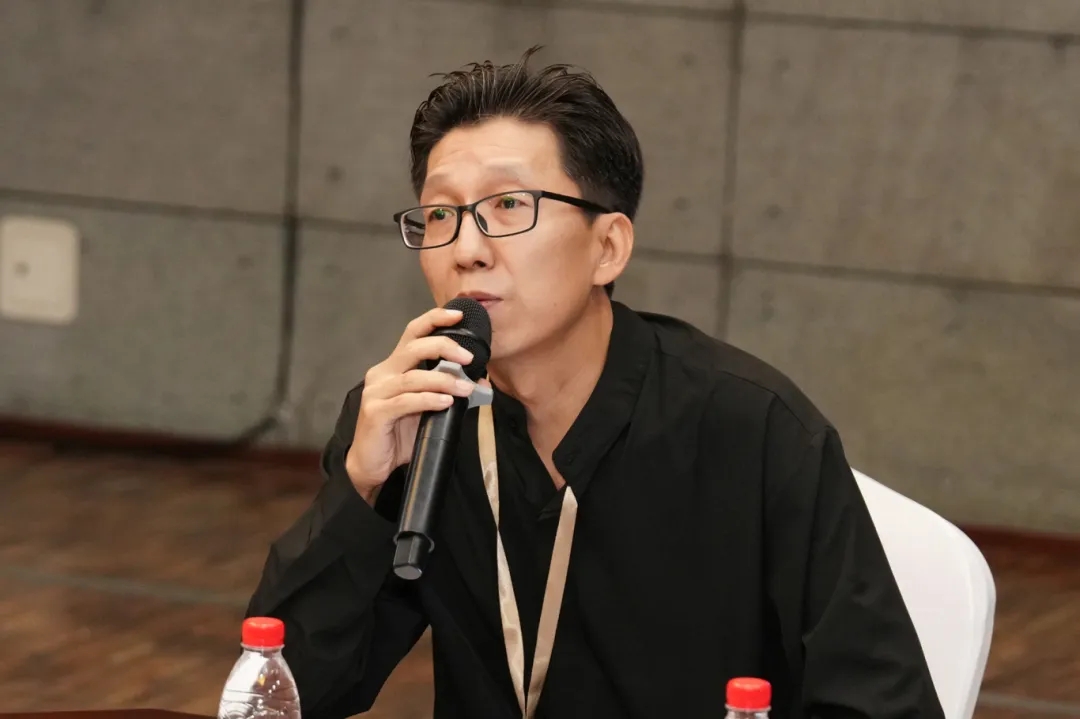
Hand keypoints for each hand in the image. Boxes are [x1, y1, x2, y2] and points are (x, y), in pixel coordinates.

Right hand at [345, 307, 476, 503]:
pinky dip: (429, 400)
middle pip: (414, 348)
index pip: (413, 333)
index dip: (434, 319)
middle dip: (445, 347)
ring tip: (466, 389)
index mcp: (394, 366)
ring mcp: (376, 392)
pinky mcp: (375, 412)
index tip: (459, 315)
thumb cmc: (399, 434)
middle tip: (469, 358)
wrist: (373, 465)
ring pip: (413, 377)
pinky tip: (446, 403)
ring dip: (444, 381)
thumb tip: (481, 382)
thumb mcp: (428, 409)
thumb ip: (448, 392)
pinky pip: (406, 401)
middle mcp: (382, 373)